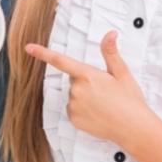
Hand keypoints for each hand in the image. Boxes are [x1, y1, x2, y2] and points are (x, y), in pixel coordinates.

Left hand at [24, 30, 149, 143]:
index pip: (60, 60)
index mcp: (87, 75)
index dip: (42, 53)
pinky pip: (73, 109)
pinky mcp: (73, 119)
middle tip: (105, 90)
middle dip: (86, 81)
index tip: (28, 47)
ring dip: (85, 96)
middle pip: (74, 79)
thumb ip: (110, 52)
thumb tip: (111, 34)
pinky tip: (97, 113)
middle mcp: (76, 90)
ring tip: (104, 103)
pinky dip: (83, 110)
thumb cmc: (129, 99)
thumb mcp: (121, 72)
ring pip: (74, 95)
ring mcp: (73, 105)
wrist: (133, 128)